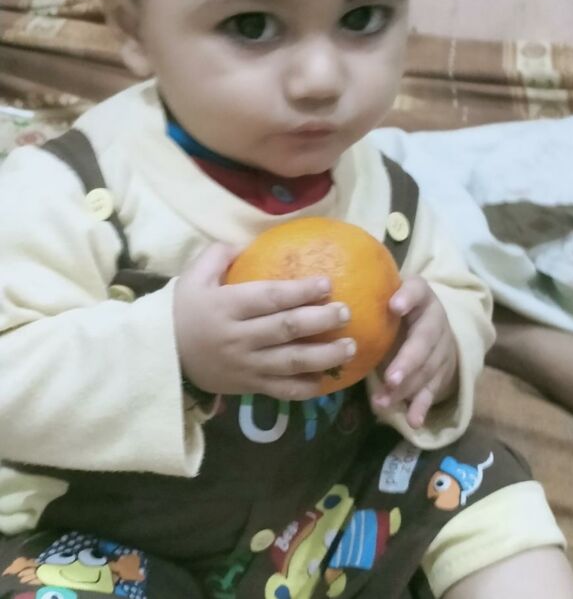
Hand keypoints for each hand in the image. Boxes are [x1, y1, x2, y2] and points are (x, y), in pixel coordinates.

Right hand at [174, 243, 355, 400]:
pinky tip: (327, 381)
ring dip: (324, 356)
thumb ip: (219, 255)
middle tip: (346, 312)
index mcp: (226, 306)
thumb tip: (248, 243)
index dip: (300, 291)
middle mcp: (238, 337)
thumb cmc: (182, 312)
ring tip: (350, 347)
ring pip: (290, 363)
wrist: (160, 357)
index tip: (327, 284)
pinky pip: (281, 390)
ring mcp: (245, 366)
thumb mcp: (193, 277)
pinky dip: (305, 388)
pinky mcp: (247, 387)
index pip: (269, 297)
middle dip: (320, 321)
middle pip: (286, 329)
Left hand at [372, 276, 457, 428]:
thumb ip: (369, 298)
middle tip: (390, 378)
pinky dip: (421, 406)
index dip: (408, 298)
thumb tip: (329, 304)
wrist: (434, 325)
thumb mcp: (390, 297)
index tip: (394, 306)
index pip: (417, 290)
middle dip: (408, 361)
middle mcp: (435, 320)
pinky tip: (413, 421)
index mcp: (421, 296)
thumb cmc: (399, 309)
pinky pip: (433, 390)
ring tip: (383, 402)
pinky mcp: (442, 372)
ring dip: (406, 388)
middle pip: (425, 340)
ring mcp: (442, 348)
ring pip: (427, 369)